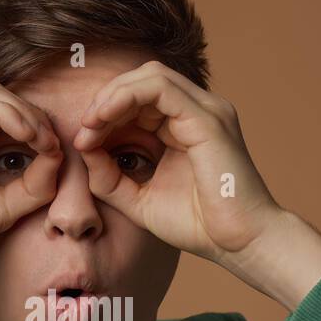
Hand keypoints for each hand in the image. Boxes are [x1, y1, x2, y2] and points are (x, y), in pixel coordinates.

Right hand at [0, 78, 61, 320]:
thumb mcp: (2, 205)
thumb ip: (33, 183)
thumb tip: (59, 154)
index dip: (30, 121)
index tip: (56, 148)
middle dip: (28, 112)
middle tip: (53, 141)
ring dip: (19, 111)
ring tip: (43, 139)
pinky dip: (3, 114)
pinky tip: (26, 134)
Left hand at [73, 60, 320, 310]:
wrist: (238, 244)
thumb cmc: (199, 226)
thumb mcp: (139, 200)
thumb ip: (109, 177)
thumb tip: (84, 147)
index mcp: (185, 126)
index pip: (140, 98)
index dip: (105, 112)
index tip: (82, 141)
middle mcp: (199, 111)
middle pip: (142, 80)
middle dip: (106, 100)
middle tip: (83, 130)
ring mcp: (206, 111)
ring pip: (150, 76)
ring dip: (113, 96)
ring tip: (91, 123)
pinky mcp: (208, 120)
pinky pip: (160, 88)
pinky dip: (126, 97)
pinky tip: (104, 119)